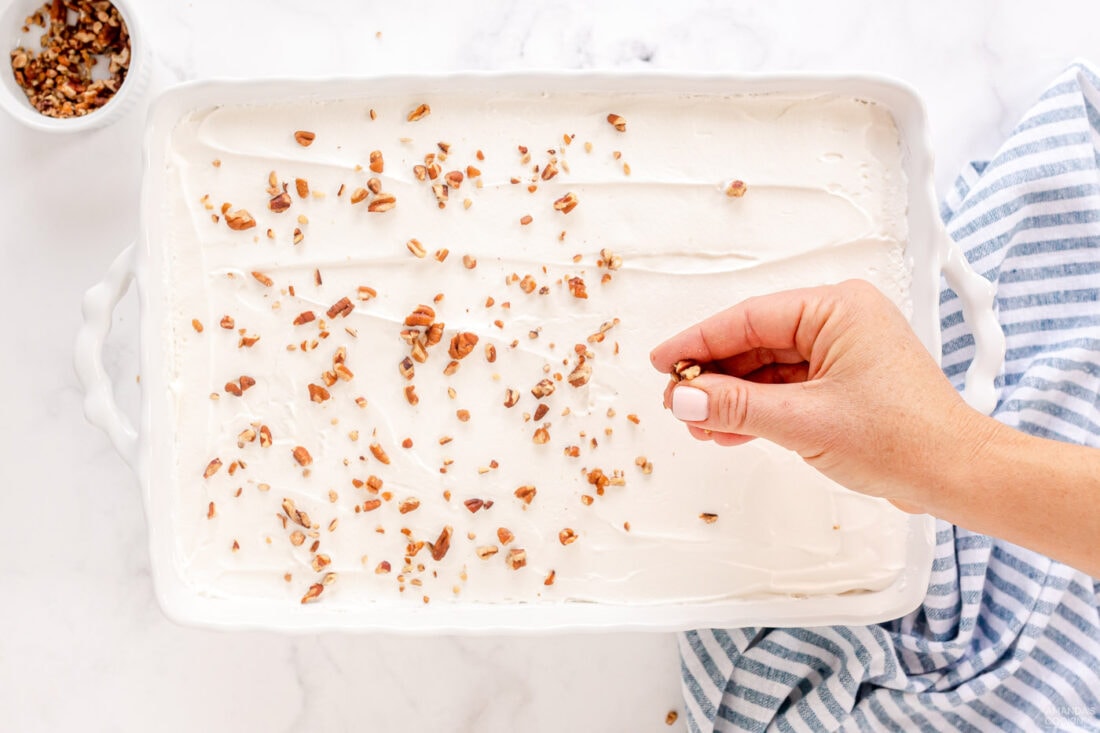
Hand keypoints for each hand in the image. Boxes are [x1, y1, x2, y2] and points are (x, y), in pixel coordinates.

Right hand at [649, 279, 993, 511]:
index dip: (699, 342)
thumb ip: (737, 405)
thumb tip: (684, 395)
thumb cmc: (904, 439)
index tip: (663, 362)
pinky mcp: (846, 383)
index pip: (749, 318)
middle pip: (756, 341)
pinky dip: (758, 408)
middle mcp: (841, 321)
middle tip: (677, 403)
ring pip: (768, 367)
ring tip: (698, 423)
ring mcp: (844, 352)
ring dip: (733, 397)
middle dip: (714, 376)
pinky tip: (729, 429)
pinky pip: (788, 387)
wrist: (958, 475)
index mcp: (838, 308)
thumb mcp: (804, 421)